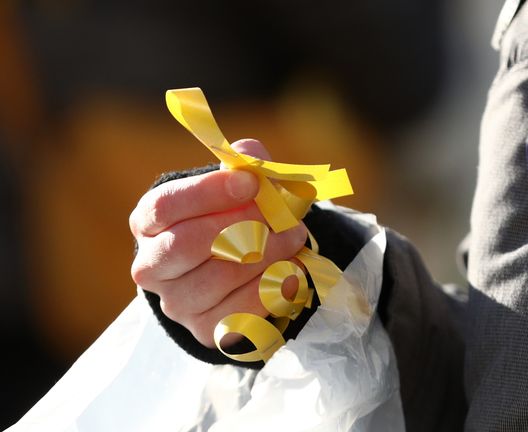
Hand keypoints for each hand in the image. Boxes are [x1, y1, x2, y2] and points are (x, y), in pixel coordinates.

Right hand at [130, 139, 306, 347]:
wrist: (235, 270)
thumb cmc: (231, 217)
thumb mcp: (235, 186)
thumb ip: (244, 164)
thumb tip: (249, 154)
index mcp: (149, 222)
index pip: (165, 206)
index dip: (208, 192)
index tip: (250, 183)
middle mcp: (152, 265)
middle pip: (186, 244)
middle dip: (242, 225)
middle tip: (282, 215)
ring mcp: (176, 302)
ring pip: (218, 278)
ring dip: (266, 254)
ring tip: (294, 237)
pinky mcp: (205, 330)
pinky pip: (241, 309)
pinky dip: (272, 286)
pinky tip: (293, 268)